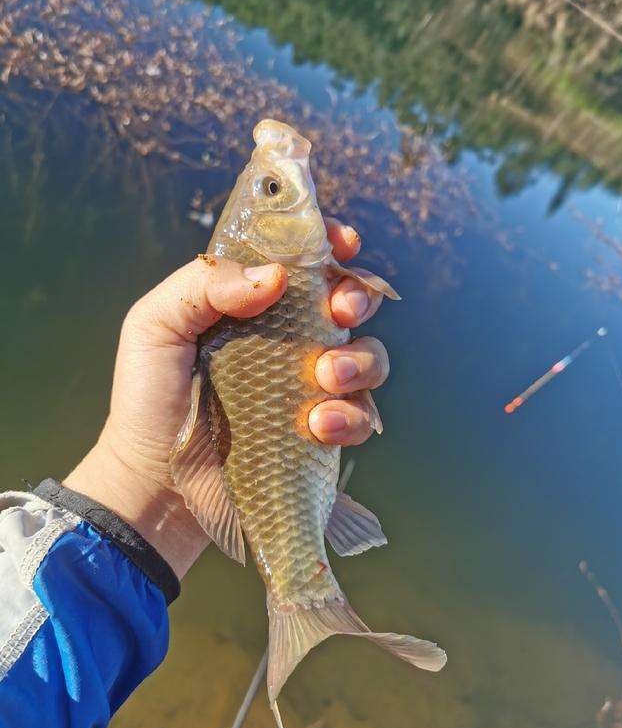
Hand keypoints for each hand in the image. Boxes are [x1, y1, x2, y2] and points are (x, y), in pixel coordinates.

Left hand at [65, 218, 388, 577]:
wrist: (154, 482)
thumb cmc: (148, 398)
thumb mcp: (155, 326)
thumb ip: (202, 286)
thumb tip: (273, 276)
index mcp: (251, 303)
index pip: (301, 261)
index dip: (329, 244)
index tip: (343, 245)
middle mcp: (286, 339)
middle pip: (348, 301)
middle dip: (356, 298)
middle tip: (339, 312)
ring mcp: (306, 386)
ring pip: (367, 357)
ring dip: (359, 361)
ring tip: (325, 377)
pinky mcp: (318, 433)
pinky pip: (358, 415)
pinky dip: (348, 417)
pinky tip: (315, 425)